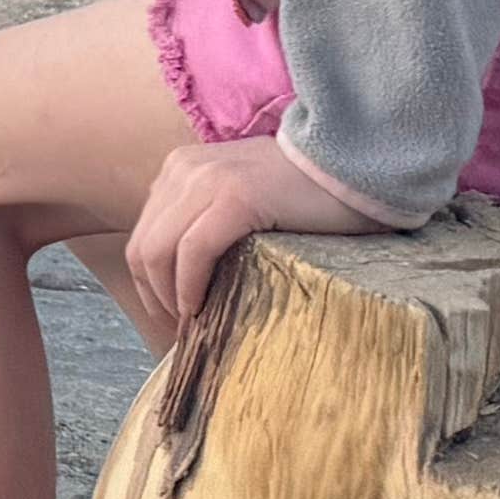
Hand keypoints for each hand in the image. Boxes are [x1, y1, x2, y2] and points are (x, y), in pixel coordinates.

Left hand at [122, 131, 382, 340]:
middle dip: (154, 298)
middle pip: (143, 248)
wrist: (356, 166)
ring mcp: (208, 180)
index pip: (143, 238)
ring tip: (194, 326)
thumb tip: (181, 282)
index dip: (149, 286)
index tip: (170, 319)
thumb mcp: (239, 200)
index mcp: (180, 170)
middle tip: (180, 332)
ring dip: (169, 298)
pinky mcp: (236, 197)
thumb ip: (205, 222)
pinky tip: (203, 308)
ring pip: (159, 252)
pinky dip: (190, 286)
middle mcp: (185, 170)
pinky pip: (194, 251)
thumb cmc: (306, 196)